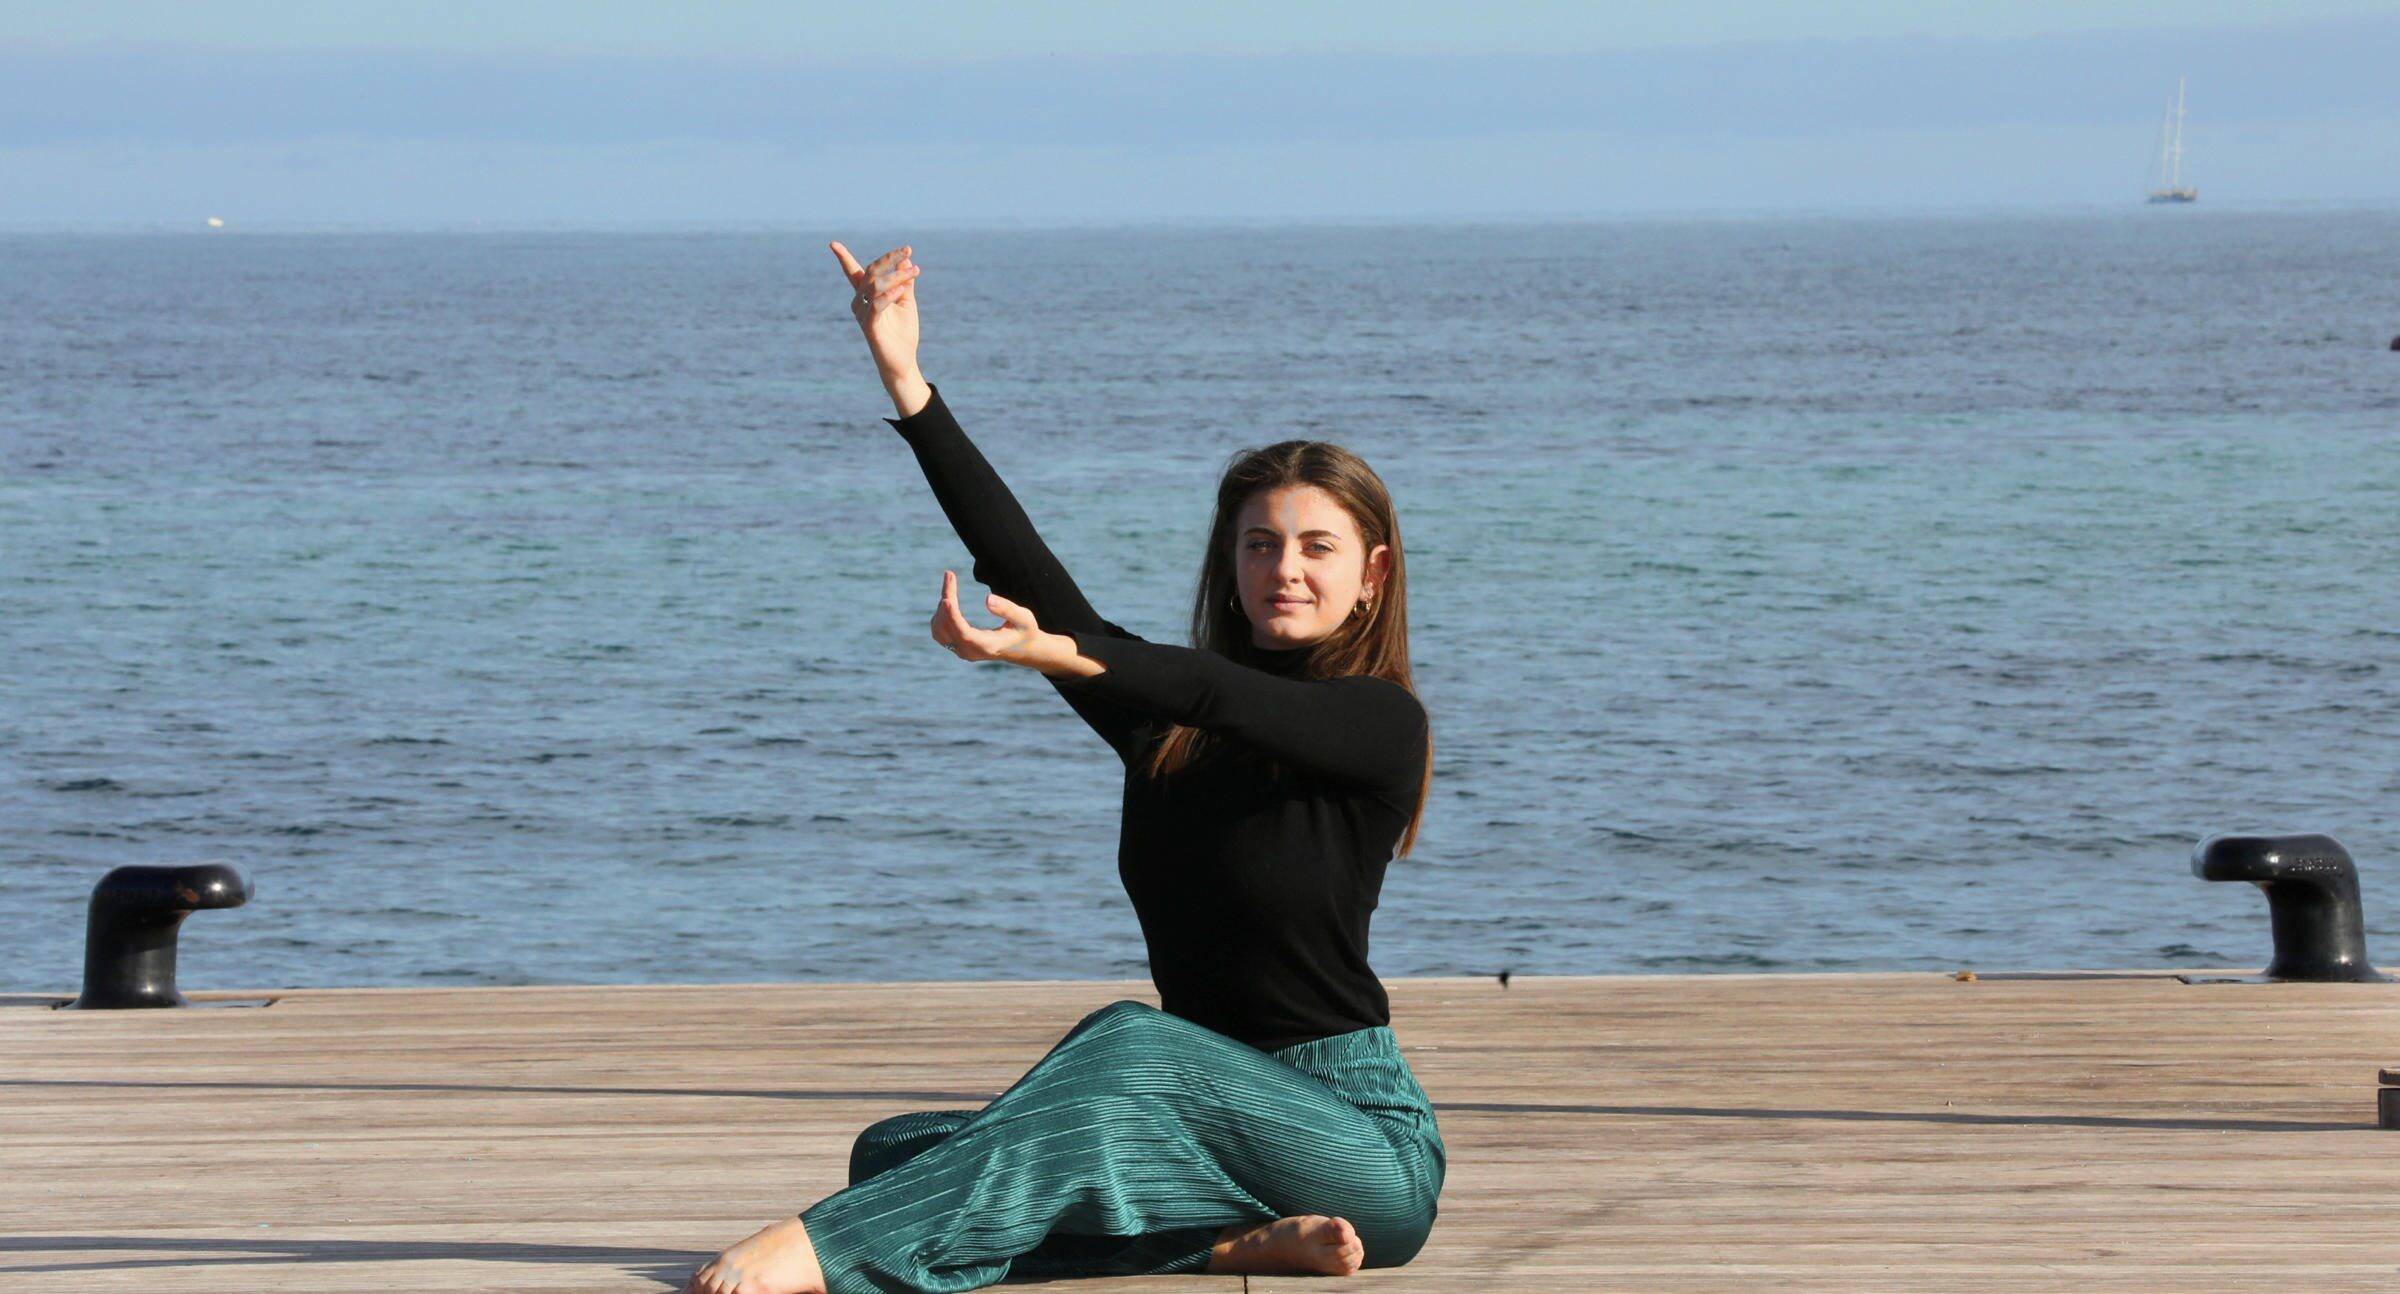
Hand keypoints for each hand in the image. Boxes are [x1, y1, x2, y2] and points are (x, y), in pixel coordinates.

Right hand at [829, 240, 920, 376]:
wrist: (903, 360)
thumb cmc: (902, 331)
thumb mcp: (905, 301)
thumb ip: (903, 281)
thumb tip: (906, 259)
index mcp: (865, 295)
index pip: (853, 273)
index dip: (842, 258)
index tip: (832, 244)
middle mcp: (859, 302)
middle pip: (870, 273)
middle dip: (889, 260)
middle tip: (908, 252)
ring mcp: (862, 314)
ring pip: (875, 286)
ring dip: (897, 276)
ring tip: (915, 271)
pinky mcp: (869, 326)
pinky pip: (876, 305)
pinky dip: (889, 295)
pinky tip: (902, 289)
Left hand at [930, 569, 1050, 668]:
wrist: (1022, 650)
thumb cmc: (1025, 631)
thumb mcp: (1024, 618)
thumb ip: (1008, 609)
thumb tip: (987, 599)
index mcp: (988, 646)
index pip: (964, 634)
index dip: (953, 617)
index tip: (946, 599)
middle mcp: (970, 652)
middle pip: (947, 628)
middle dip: (946, 599)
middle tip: (949, 574)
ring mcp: (962, 651)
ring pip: (939, 630)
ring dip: (942, 606)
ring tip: (951, 584)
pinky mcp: (956, 647)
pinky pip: (939, 631)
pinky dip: (940, 613)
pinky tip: (949, 598)